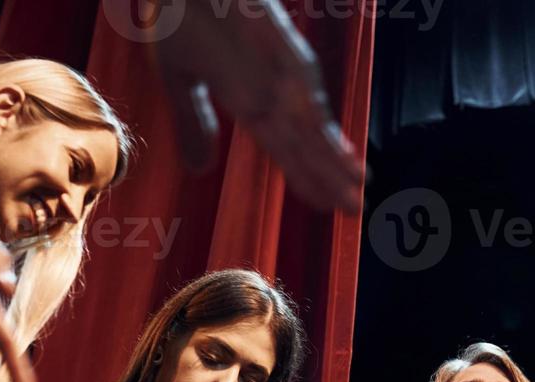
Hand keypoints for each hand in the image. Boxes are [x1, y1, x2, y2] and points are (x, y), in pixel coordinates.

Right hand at [151, 0, 363, 210]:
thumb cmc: (181, 15)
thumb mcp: (177, 79)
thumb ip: (192, 122)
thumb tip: (199, 171)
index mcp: (247, 98)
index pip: (284, 148)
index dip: (307, 178)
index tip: (329, 207)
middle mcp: (266, 83)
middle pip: (305, 139)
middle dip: (330, 173)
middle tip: (357, 208)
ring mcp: (272, 57)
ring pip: (307, 111)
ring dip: (329, 146)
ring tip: (355, 178)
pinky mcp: (270, 27)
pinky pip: (290, 63)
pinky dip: (304, 93)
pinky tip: (319, 122)